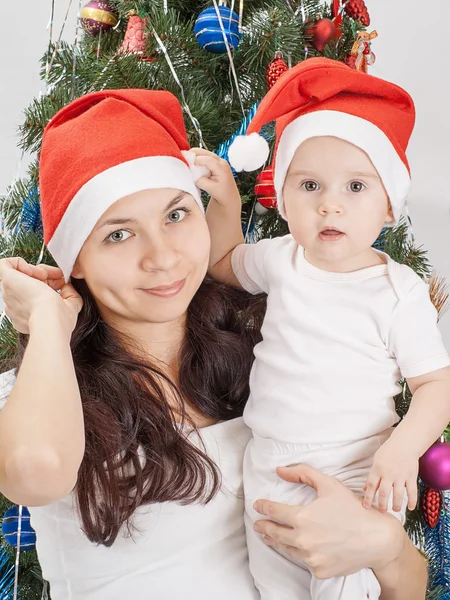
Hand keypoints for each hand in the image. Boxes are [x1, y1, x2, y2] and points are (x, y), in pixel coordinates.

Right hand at [0, 257, 82, 335]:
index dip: (49, 282)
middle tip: (57, 276)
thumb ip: (70, 294)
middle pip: (27, 281)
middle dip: (44, 274)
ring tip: (46, 274)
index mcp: (28, 311)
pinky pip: (6, 264)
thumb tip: (67, 285)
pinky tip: (33, 270)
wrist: (49, 320)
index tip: (61, 282)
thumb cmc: (58, 319)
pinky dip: (20, 262)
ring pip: (19, 274)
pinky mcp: (7, 280)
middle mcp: (16, 304)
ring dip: (35, 269)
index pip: (34, 291)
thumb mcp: (71, 305)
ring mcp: (10, 293)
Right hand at [190, 148, 240, 205]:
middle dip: (195, 153)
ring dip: (196, 155)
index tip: (188, 163)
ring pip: (206, 153)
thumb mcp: (210, 188)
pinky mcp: (216, 163)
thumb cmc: (221, 193)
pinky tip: (192, 162)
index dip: (197, 160)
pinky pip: (206, 157)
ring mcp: (220, 161)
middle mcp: (222, 162)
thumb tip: (191, 173)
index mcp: (222, 168)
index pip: (208, 160)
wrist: (229, 196)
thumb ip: (200, 180)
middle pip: (207, 153)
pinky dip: (199, 158)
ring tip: (187, 158)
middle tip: (184, 156)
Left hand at [253, 464, 403, 578]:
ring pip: (286, 549)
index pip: (273, 512)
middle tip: (258, 524)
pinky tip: (296, 548)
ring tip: (270, 537)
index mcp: (302, 517)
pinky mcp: (319, 571)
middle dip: (264, 527)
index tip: (257, 506)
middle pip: (274, 533)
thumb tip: (280, 470)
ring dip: (276, 541)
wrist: (376, 539)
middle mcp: (303, 540)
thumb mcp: (328, 484)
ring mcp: (310, 558)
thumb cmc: (353, 509)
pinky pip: (304, 561)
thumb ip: (302, 473)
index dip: (263, 507)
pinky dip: (299, 553)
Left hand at [363, 438, 418, 511]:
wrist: (405, 443)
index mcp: (378, 469)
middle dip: (382, 505)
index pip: (371, 486)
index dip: (368, 497)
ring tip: (395, 510)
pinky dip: (412, 501)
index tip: (366, 507)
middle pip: (384, 493)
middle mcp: (389, 473)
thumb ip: (371, 475)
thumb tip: (365, 488)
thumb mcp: (376, 461)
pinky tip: (411, 508)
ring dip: (396, 505)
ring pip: (398, 494)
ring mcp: (401, 476)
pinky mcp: (411, 476)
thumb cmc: (388, 452)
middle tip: (381, 511)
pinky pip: (412, 491)